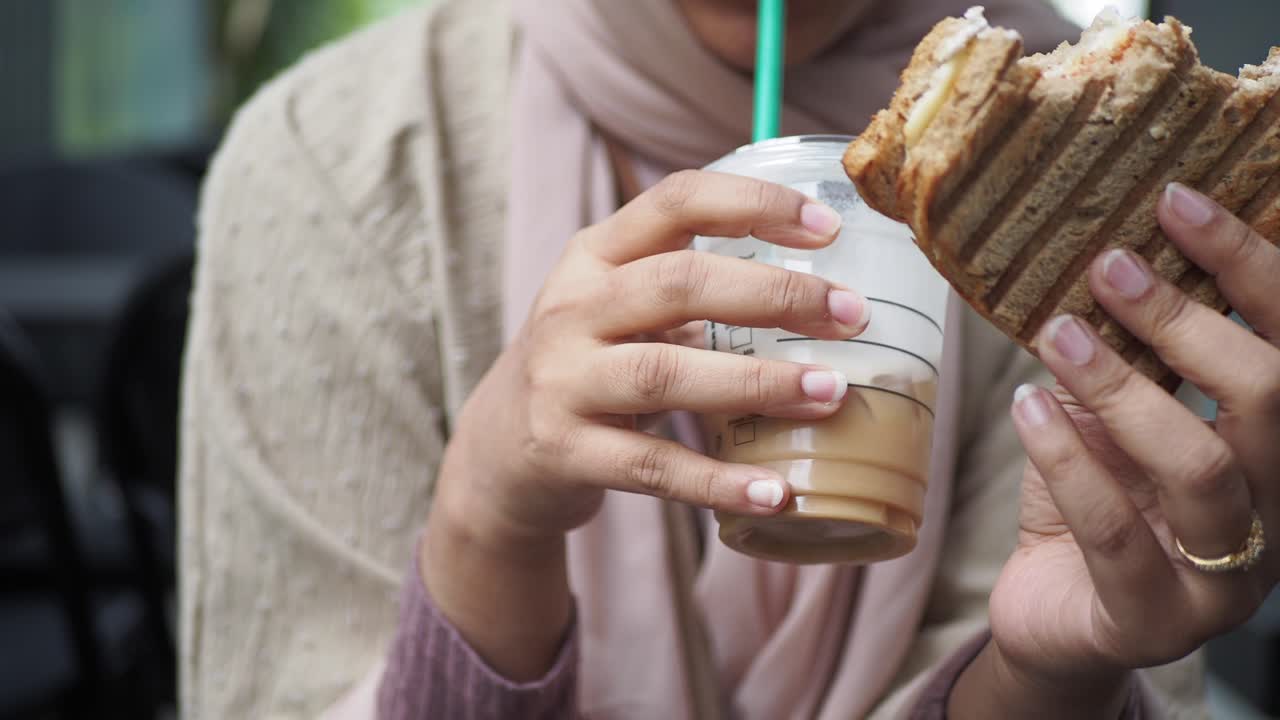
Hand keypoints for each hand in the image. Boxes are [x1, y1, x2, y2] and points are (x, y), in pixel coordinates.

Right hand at [442, 170, 866, 541]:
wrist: (498, 450)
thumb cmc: (588, 366)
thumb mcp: (617, 305)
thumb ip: (690, 284)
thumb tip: (820, 285)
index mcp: (594, 255)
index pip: (676, 201)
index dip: (755, 204)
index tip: (829, 228)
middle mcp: (571, 308)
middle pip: (678, 283)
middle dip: (774, 296)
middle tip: (851, 317)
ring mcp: (562, 380)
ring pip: (666, 373)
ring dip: (757, 382)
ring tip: (829, 394)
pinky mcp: (563, 451)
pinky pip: (652, 467)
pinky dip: (718, 482)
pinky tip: (776, 492)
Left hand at [990, 182, 1279, 701]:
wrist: (1056, 615)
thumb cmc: (1095, 500)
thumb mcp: (1113, 417)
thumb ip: (1129, 355)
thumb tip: (1102, 252)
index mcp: (1275, 448)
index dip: (1249, 266)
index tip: (1176, 201)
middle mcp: (1275, 509)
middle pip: (1270, 399)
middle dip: (1187, 321)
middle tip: (1108, 266)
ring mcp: (1226, 575)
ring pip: (1200, 467)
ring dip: (1123, 387)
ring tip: (1058, 334)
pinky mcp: (1156, 619)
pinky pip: (1116, 533)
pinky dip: (1067, 459)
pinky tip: (1027, 407)